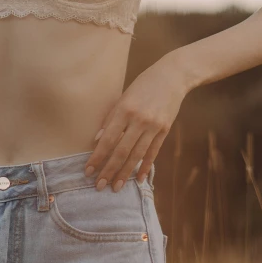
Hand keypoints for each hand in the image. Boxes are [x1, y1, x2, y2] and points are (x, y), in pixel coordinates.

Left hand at [83, 55, 187, 190]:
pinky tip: (139, 179)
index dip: (97, 158)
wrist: (173, 75)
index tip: (88, 171)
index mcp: (125, 110)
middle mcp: (139, 120)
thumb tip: (97, 140)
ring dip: (125, 173)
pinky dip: (145, 166)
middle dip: (109, 171)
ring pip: (137, 155)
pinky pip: (153, 152)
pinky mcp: (165, 130)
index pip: (107, 140)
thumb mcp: (123, 98)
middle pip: (121, 151)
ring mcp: (154, 126)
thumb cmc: (142, 86)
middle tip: (99, 186)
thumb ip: (110, 119)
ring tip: (116, 187)